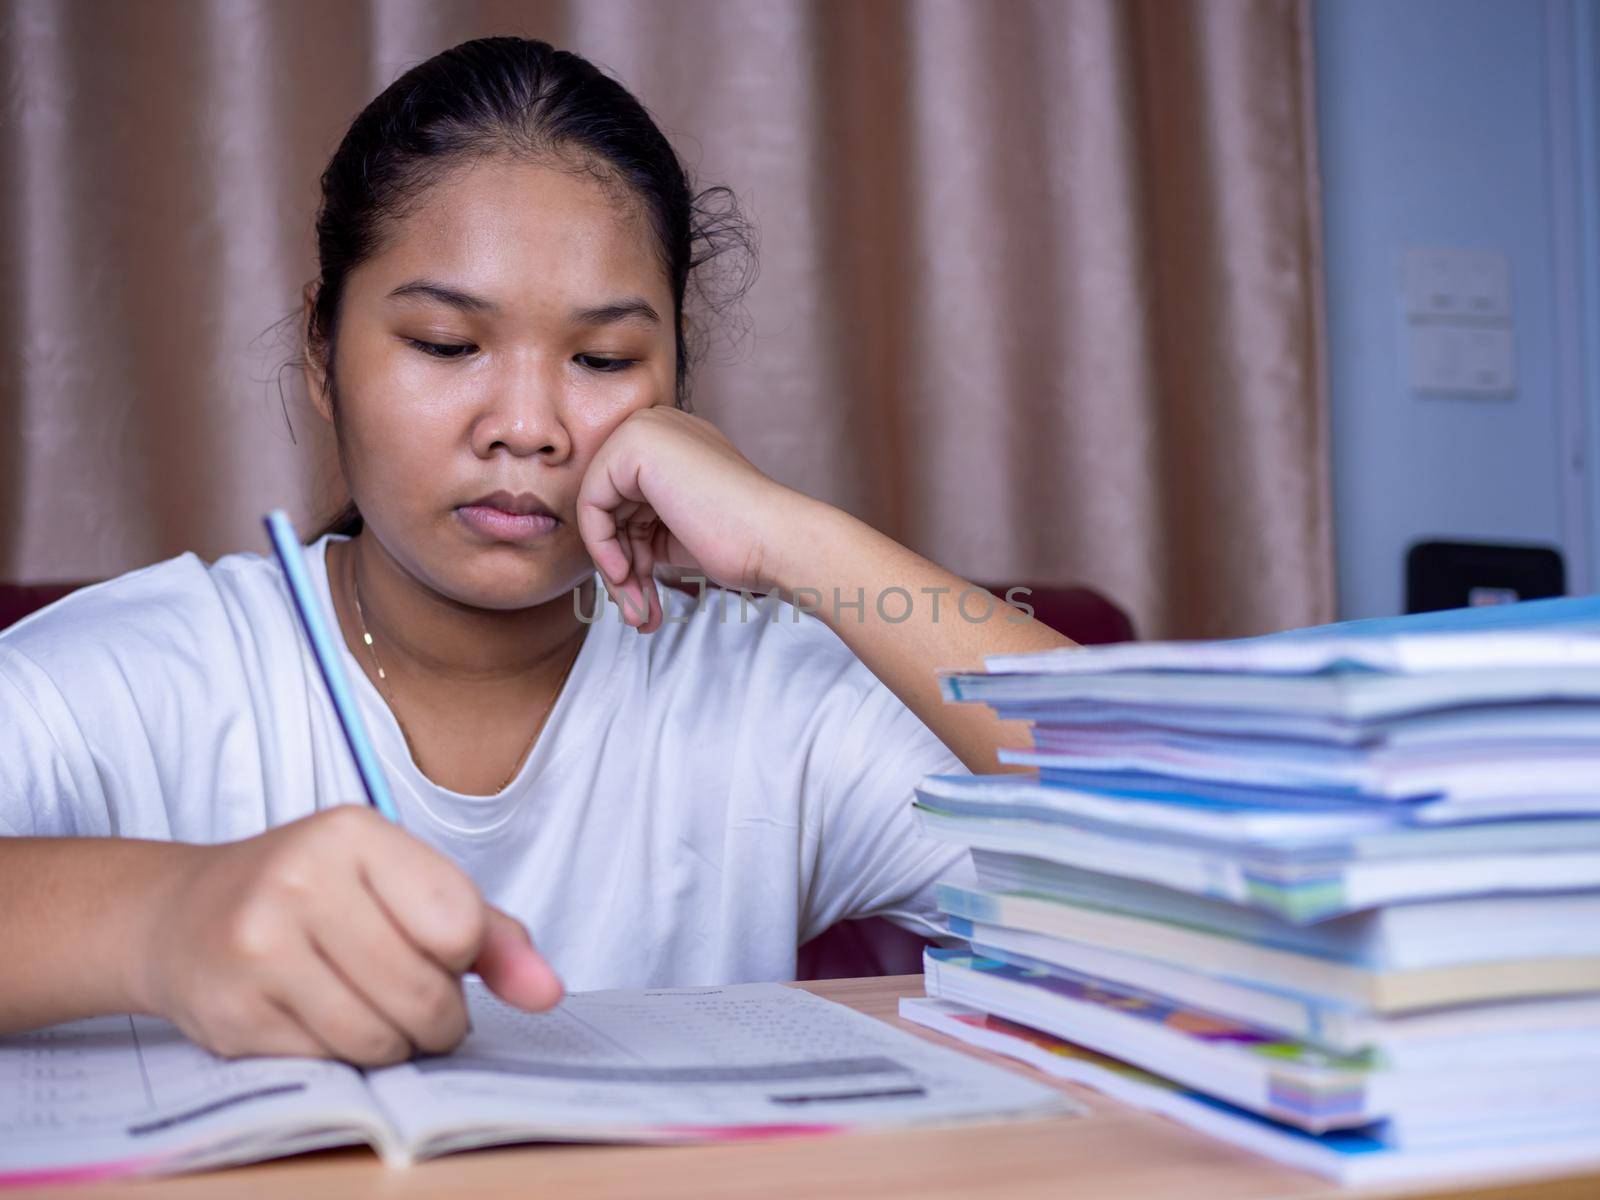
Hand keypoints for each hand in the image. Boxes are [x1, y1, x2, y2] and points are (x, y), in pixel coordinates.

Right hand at [132, 806, 561, 1064]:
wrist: (184, 914)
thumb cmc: (318, 895)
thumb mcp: (403, 883)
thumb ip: (491, 934)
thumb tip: (548, 992)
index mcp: (354, 833)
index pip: (457, 924)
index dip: (461, 954)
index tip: (440, 949)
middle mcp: (299, 881)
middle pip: (422, 991)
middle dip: (439, 1016)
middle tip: (424, 1005)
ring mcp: (257, 948)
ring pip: (378, 1038)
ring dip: (398, 1044)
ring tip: (380, 1013)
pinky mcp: (231, 1013)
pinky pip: (329, 1065)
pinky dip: (346, 1059)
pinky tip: (327, 1022)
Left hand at [575, 406, 811, 630]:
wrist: (775, 540)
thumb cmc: (742, 544)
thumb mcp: (678, 532)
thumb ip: (642, 527)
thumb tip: (606, 556)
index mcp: (674, 443)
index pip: (625, 501)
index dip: (630, 553)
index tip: (642, 595)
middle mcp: (658, 426)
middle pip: (609, 506)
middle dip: (621, 565)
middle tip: (636, 613)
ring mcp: (646, 429)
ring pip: (598, 511)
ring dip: (615, 571)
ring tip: (636, 614)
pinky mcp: (634, 443)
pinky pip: (590, 504)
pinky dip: (603, 548)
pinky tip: (627, 577)